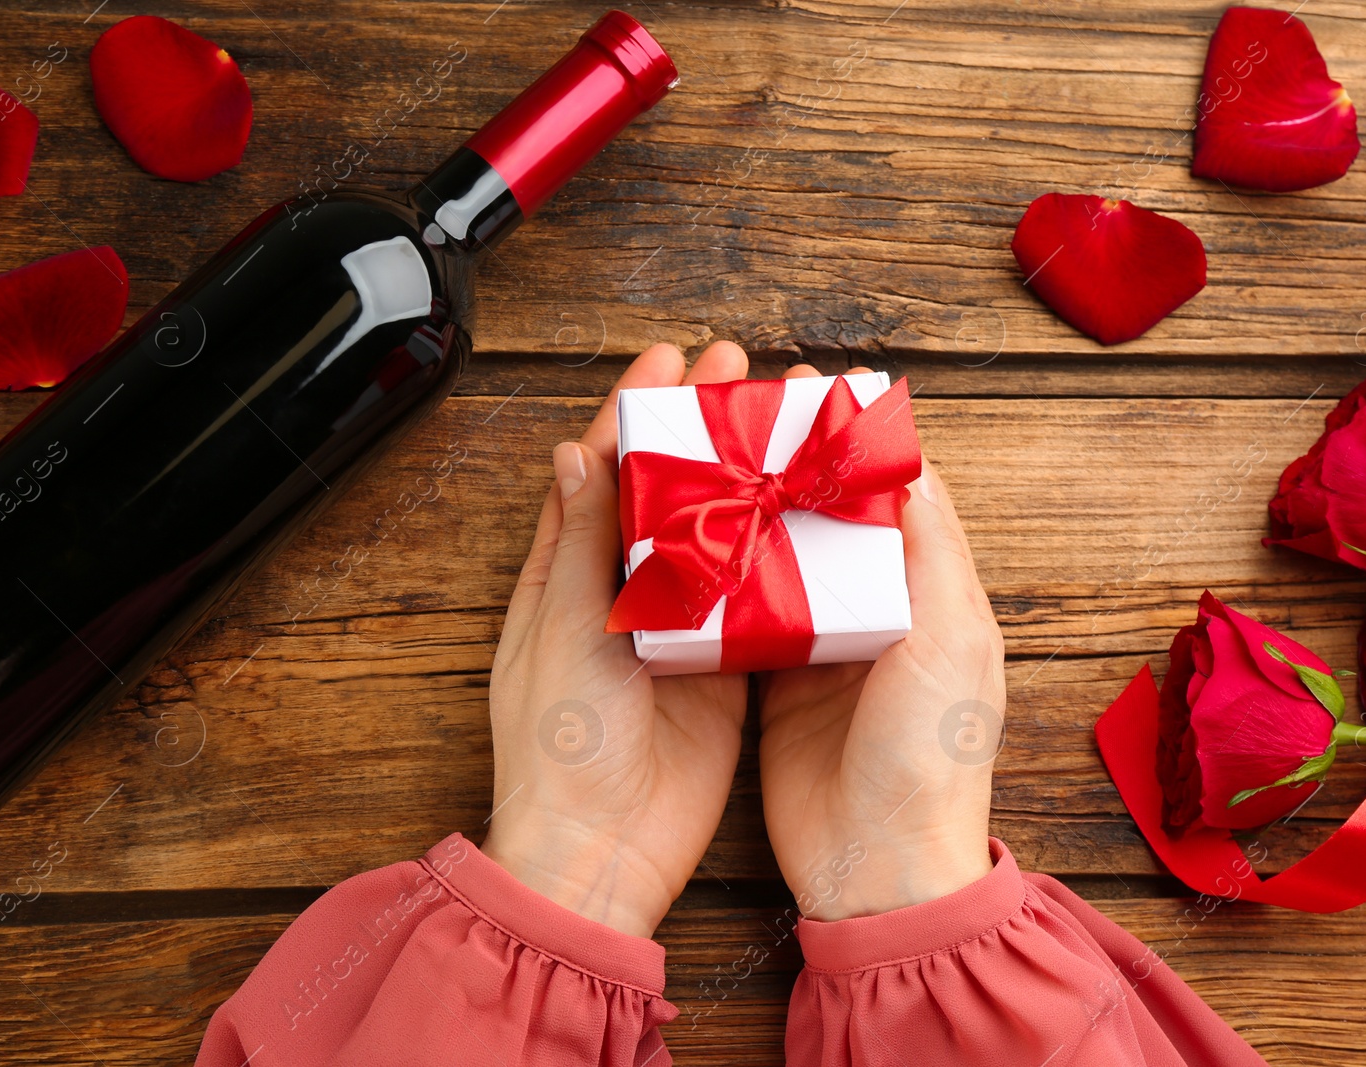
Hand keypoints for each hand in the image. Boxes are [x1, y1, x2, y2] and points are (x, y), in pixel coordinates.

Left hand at [480, 342, 750, 937]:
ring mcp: (676, 628)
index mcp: (567, 573)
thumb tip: (575, 454)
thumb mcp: (561, 630)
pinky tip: (806, 517)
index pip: (603, 469)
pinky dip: (776, 554)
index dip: (635, 408)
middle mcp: (623, 592)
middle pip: (667, 487)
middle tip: (739, 371)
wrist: (600, 849)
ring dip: (744, 479)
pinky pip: (751, 598)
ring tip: (780, 424)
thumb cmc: (559, 745)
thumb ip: (577, 544)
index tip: (671, 357)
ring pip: (715, 534)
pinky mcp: (720, 669)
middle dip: (699, 426)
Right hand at [758, 365, 1005, 920]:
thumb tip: (913, 463)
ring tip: (714, 452)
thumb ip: (932, 553)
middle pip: (836, 516)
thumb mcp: (950, 642)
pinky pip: (748, 612)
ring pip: (788, 556)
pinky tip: (692, 533)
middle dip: (796, 461)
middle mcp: (882, 612)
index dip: (864, 441)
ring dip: (757, 508)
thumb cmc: (929, 756)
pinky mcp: (777, 683)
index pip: (903, 494)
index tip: (821, 389)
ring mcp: (826, 647)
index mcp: (935, 596)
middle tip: (750, 410)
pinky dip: (725, 573)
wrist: (878, 866)